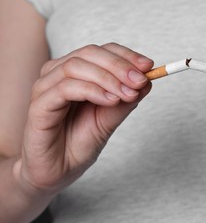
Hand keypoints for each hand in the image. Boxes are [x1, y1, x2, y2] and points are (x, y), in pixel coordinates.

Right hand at [16, 43, 152, 192]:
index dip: (126, 55)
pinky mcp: (38, 106)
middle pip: (90, 53)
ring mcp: (45, 88)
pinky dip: (92, 91)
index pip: (102, 51)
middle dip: (120, 66)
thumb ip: (126, 99)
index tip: (149, 66)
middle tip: (140, 80)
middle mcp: (57, 74)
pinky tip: (110, 101)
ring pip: (76, 66)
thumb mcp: (111, 119)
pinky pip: (65, 88)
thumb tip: (148, 80)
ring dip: (108, 78)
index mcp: (76, 72)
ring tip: (128, 95)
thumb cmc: (80, 143)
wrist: (58, 172)